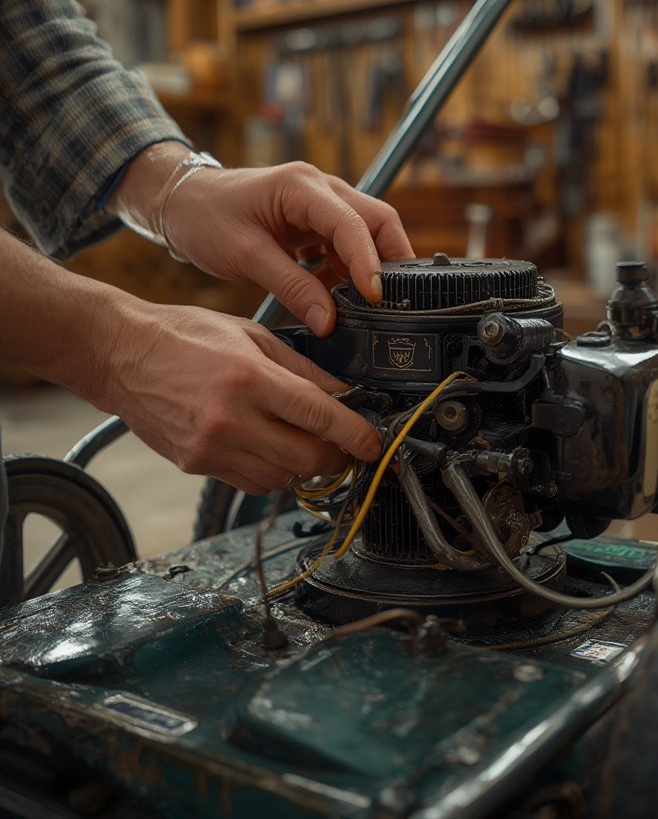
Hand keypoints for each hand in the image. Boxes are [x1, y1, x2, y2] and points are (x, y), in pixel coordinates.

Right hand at [105, 300, 382, 493]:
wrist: (120, 354)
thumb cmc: (183, 335)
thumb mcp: (250, 336)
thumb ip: (301, 368)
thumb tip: (344, 392)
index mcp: (248, 378)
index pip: (319, 417)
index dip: (356, 434)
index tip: (375, 443)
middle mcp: (230, 418)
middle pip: (306, 458)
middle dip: (336, 457)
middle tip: (346, 446)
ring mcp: (210, 447)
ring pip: (282, 478)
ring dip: (303, 465)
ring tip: (303, 442)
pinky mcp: (196, 465)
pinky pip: (251, 482)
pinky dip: (271, 471)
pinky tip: (269, 448)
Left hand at [162, 161, 413, 334]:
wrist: (182, 202)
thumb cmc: (205, 217)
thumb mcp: (244, 255)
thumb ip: (290, 287)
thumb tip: (329, 321)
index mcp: (302, 187)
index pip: (353, 223)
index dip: (369, 262)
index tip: (375, 297)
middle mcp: (320, 189)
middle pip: (377, 221)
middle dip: (390, 261)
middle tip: (392, 302)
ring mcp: (320, 204)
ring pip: (366, 235)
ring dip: (366, 270)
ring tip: (357, 307)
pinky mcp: (315, 222)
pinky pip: (345, 247)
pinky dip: (346, 273)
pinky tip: (331, 296)